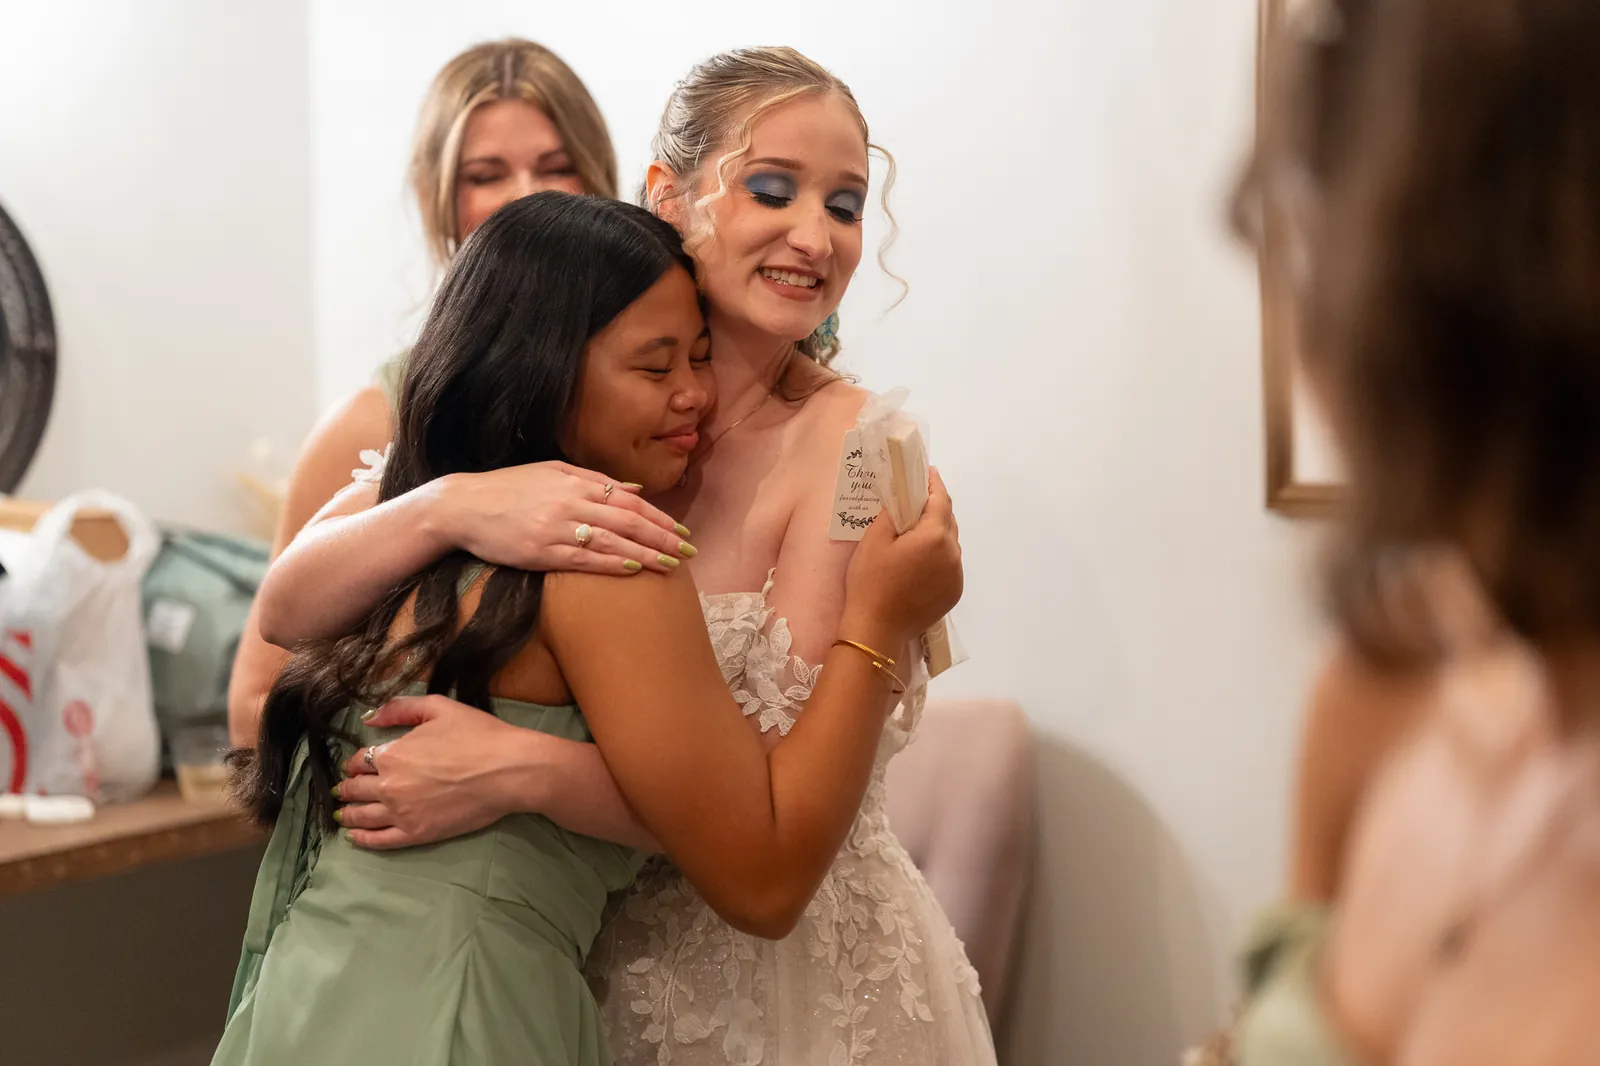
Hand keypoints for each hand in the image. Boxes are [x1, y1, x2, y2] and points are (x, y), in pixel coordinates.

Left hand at [333, 694, 542, 848]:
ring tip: (341, 814)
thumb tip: (368, 717)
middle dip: (347, 788)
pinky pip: (380, 840)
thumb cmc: (478, 735)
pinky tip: (353, 837)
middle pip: (356, 789)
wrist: (507, 770)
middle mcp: (389, 785)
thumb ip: (400, 708)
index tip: (356, 764)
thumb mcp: (439, 708)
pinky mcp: (417, 834)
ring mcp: (401, 813)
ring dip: (348, 813)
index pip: (361, 760)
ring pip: (362, 816)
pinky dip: (362, 839)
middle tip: (343, 790)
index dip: (356, 762)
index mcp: (392, 754)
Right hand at [433, 461, 691, 575]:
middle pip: (628, 519)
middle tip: (688, 551)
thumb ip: (595, 480)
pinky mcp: (541, 551)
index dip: (659, 517)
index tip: (682, 531)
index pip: (629, 500)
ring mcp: (556, 527)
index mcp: (575, 482)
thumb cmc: (509, 489)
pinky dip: (610, 562)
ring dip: (645, 553)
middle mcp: (570, 502)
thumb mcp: (552, 473)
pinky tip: (633, 568)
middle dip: (662, 536)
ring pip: (612, 539)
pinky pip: (583, 557)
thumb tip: (635, 490)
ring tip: (671, 564)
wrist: (462, 506)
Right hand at [840, 467, 962, 647]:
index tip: (927, 473)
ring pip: (950, 543)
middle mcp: (952, 553)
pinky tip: (920, 561)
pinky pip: (949, 564)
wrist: (876, 629)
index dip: (934, 484)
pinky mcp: (953, 592)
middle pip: (948, 521)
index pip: (941, 500)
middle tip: (916, 503)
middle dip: (935, 508)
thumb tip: (904, 497)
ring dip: (937, 533)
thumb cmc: (870, 581)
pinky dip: (939, 556)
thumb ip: (893, 512)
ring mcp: (955, 575)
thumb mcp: (874, 539)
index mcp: (934, 536)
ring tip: (915, 534)